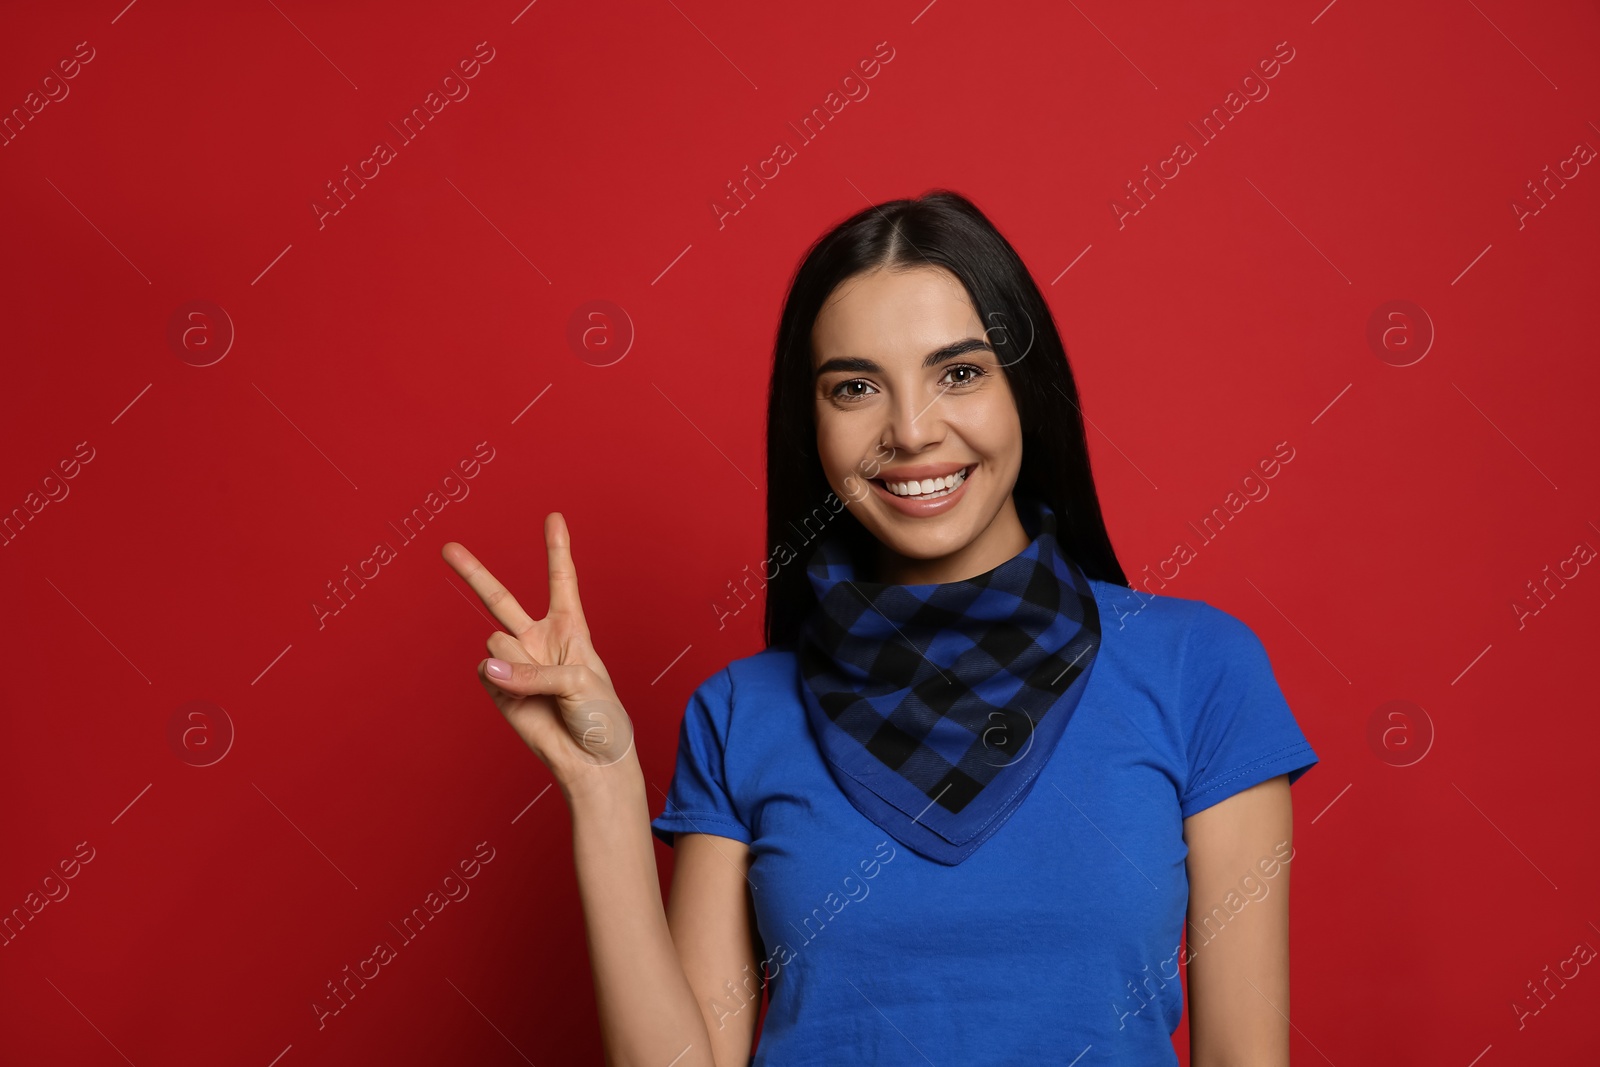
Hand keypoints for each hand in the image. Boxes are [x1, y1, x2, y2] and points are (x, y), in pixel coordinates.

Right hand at [442, 513, 634, 791]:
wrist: (589, 759)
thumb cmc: (599, 715)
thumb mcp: (579, 681)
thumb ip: (534, 669)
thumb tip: (488, 669)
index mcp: (569, 629)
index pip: (561, 581)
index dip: (557, 548)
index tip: (554, 517)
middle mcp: (537, 640)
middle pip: (499, 598)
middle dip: (473, 572)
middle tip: (448, 547)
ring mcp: (514, 663)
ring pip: (496, 641)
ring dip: (516, 663)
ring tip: (540, 688)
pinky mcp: (497, 688)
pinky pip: (486, 671)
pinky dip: (503, 680)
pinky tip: (521, 696)